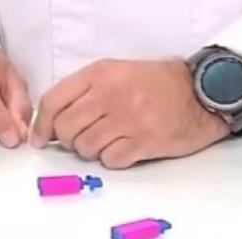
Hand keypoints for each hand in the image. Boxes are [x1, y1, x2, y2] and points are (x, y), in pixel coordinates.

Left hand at [31, 58, 229, 168]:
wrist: (200, 93)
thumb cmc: (155, 85)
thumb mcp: (116, 74)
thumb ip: (84, 93)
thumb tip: (52, 124)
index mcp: (100, 74)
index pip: (53, 101)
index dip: (42, 125)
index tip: (40, 140)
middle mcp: (110, 94)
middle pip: (66, 129)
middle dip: (70, 140)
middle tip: (84, 139)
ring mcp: (127, 118)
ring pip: (85, 147)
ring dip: (92, 150)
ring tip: (110, 141)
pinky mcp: (143, 141)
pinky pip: (110, 160)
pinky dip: (114, 159)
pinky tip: (126, 148)